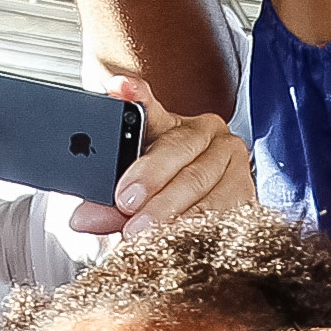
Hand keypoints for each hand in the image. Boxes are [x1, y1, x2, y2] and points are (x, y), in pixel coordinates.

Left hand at [73, 77, 247, 234]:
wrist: (203, 214)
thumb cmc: (161, 196)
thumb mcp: (129, 192)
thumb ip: (105, 201)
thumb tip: (83, 219)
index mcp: (173, 123)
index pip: (150, 105)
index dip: (135, 95)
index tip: (118, 88)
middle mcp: (209, 134)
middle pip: (180, 149)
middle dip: (151, 179)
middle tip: (124, 204)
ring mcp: (234, 163)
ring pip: (204, 186)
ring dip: (172, 212)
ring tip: (144, 234)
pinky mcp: (248, 195)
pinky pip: (225, 212)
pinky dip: (199, 230)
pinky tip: (180, 242)